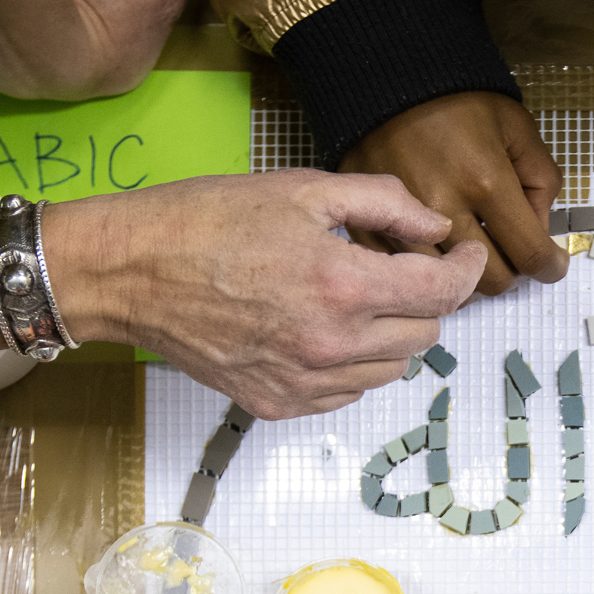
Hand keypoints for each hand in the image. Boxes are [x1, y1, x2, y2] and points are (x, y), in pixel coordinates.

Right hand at [54, 168, 487, 418]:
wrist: (129, 273)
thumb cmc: (207, 220)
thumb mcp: (301, 189)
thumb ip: (383, 205)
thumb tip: (437, 228)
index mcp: (343, 286)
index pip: (443, 292)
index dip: (465, 268)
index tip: (462, 253)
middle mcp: (332, 345)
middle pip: (424, 333)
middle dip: (424, 297)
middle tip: (396, 265)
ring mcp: (306, 382)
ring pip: (390, 369)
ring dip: (390, 333)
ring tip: (355, 296)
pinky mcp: (280, 404)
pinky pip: (346, 392)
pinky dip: (352, 362)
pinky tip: (321, 327)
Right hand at [338, 92, 568, 299]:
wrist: (387, 77)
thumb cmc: (456, 99)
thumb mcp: (517, 127)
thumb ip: (540, 182)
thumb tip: (539, 233)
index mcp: (485, 180)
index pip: (529, 253)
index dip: (550, 267)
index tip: (552, 266)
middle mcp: (443, 206)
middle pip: (491, 279)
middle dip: (511, 271)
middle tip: (511, 254)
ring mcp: (401, 219)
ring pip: (447, 285)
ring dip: (467, 276)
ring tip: (473, 251)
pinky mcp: (369, 223)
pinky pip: (407, 272)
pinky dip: (427, 270)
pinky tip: (439, 250)